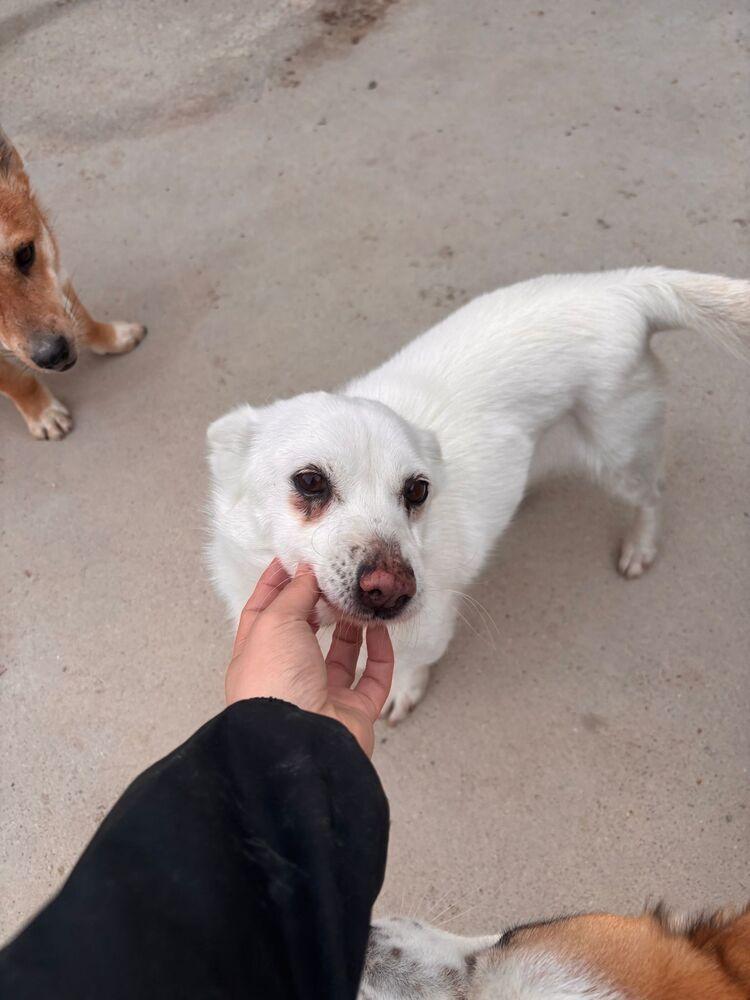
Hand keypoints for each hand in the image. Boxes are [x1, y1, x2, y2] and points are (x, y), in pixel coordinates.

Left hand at [226, 560, 393, 756]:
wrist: (299, 743)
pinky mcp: (354, 713)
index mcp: (257, 657)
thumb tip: (307, 572)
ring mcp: (321, 696)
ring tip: (362, 600)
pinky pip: (373, 678)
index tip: (296, 559)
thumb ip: (294, 593)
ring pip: (342, 655)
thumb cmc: (274, 683)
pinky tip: (382, 628)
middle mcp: (287, 676)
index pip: (265, 612)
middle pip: (305, 634)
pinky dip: (381, 652)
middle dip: (320, 605)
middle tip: (338, 578)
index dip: (279, 584)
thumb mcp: (275, 622)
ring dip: (353, 627)